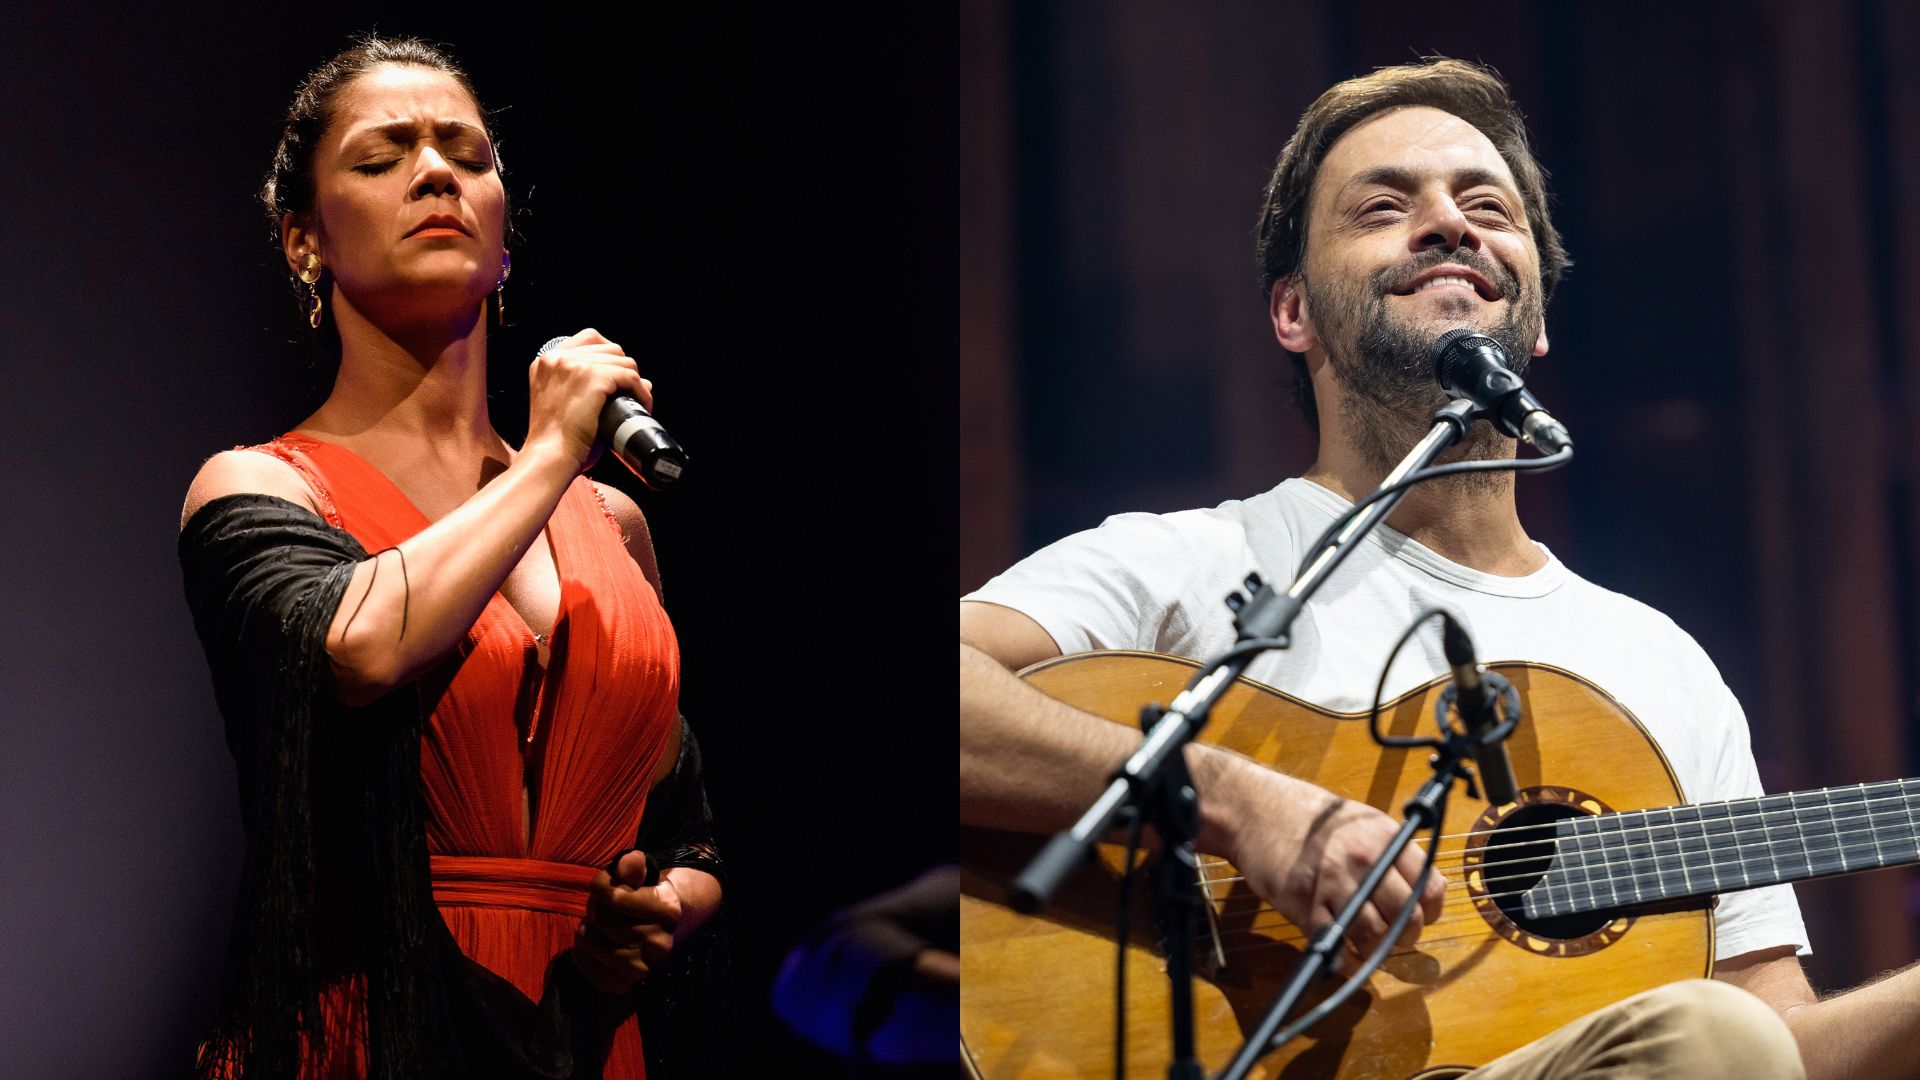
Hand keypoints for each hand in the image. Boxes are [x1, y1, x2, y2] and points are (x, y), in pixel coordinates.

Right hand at [525, 328, 653, 472]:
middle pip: (610, 348)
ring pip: (623, 361)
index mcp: (546, 362)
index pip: (589, 339)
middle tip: (630, 393)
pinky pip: (630, 376)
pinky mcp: (593, 377)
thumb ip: (589, 387)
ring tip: (637, 402)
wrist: (550, 457)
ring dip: (635, 381)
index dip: (609, 356)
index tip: (616, 377)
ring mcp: (575, 365)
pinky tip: (643, 406)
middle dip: (624, 370)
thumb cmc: (558, 441)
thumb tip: (641, 381)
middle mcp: (557, 358)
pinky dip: (641, 392)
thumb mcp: (564, 404)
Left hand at [572, 851, 680, 993]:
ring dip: (586, 928)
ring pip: (588, 940)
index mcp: (668, 911)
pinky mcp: (623, 984)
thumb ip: (633, 866)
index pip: (614, 895)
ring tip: (597, 925)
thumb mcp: (643, 876)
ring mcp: (642, 968)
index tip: (603, 886)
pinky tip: (591, 943)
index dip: (600, 884)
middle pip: (600, 918)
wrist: (657, 931)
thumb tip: (630, 861)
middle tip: (602, 908)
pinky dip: (580, 953)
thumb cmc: (644, 897)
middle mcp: (659, 944)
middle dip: (594, 908)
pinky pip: (584, 966)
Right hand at [1219, 764, 1444, 972]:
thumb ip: (1394, 853)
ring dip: (1377, 952)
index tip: (1421, 917)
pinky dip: (1346, 961)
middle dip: (1406, 937)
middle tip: (1396, 939)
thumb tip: (1422, 887)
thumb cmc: (1312, 819)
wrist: (1258, 811)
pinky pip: (1336, 944)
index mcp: (1386, 839)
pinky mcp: (1305, 904)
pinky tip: (1346, 958)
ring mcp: (1334, 883)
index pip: (1430, 888)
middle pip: (1406, 917)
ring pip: (1374, 935)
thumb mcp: (1363, 821)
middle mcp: (1365, 860)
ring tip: (1371, 950)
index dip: (1430, 911)